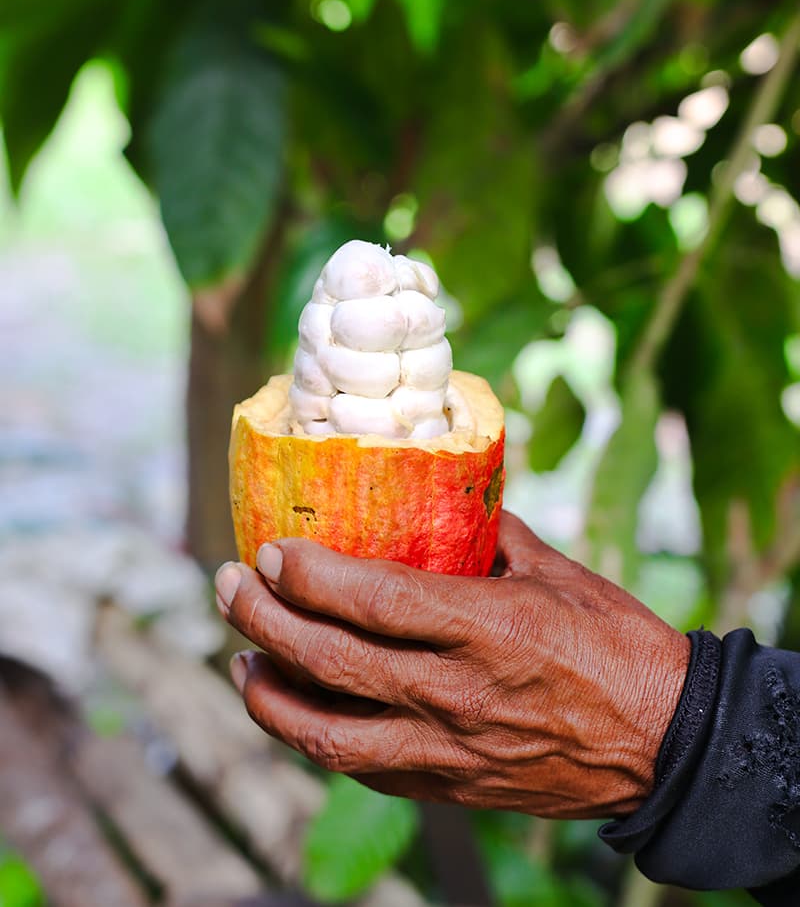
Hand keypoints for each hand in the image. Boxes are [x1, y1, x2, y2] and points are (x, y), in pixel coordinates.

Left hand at [214, 512, 689, 817]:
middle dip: (264, 619)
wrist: (666, 747)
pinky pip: (363, 767)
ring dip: (269, 694)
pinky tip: (295, 710)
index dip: (311, 576)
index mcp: (490, 628)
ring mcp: (449, 750)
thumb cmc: (621, 647)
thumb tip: (450, 504)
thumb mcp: (562, 575)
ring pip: (328, 733)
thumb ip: (496, 538)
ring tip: (241, 657)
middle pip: (331, 662)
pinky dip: (316, 736)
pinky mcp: (450, 786)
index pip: (376, 602)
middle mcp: (458, 694)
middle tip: (231, 585)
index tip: (271, 550)